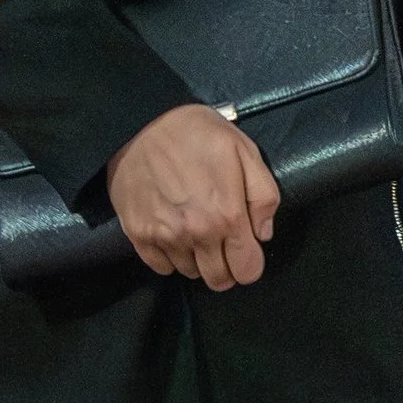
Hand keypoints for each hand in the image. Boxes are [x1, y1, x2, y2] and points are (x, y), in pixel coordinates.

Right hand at [105, 104, 280, 289]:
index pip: (247, 270)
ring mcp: (165, 237)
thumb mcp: (244, 151)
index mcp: (227, 215)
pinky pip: (162, 267)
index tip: (245, 248)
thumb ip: (263, 196)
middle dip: (226, 267)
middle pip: (218, 280)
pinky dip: (170, 256)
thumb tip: (262, 233)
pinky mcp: (139, 235)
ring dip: (197, 259)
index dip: (250, 263)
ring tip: (195, 229)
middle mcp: (196, 234)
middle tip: (222, 243)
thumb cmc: (196, 133)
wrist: (140, 122)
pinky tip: (173, 232)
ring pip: (190, 273)